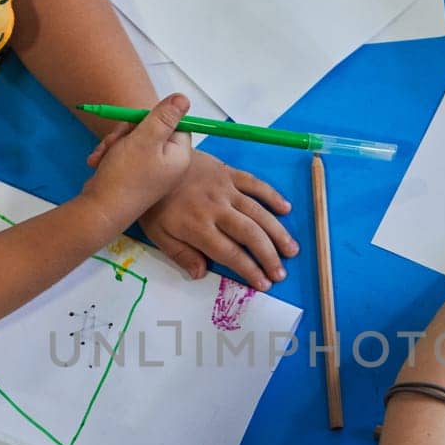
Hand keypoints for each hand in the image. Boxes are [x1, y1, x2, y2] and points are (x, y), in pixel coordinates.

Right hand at [79, 94, 194, 234]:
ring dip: (115, 142)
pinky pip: (122, 152)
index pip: (177, 124)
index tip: (142, 122)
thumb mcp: (146, 139)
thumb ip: (165, 117)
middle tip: (117, 139)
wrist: (100, 208)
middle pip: (152, 129)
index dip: (157, 118)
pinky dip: (109, 154)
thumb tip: (183, 98)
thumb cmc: (125, 175)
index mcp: (178, 156)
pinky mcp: (131, 173)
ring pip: (133, 139)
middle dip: (128, 130)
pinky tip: (98, 161)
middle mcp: (167, 163)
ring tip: (105, 154)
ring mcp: (149, 169)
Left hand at [133, 148, 297, 290]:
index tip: (264, 282)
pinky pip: (255, 183)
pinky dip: (272, 195)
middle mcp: (215, 208)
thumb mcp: (158, 235)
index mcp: (197, 227)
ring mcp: (224, 188)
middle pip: (249, 235)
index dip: (249, 269)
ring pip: (257, 212)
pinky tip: (286, 209)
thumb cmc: (155, 202)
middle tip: (281, 272)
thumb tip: (201, 273)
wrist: (152, 161)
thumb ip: (181, 255)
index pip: (230, 253)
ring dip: (277, 232)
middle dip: (269, 255)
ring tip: (291, 249)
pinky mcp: (228, 172)